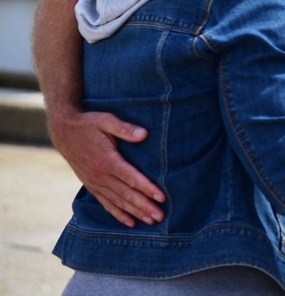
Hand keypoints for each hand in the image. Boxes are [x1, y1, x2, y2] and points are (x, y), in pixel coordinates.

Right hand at [49, 109, 165, 226]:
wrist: (64, 132)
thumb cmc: (89, 124)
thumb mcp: (106, 120)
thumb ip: (125, 128)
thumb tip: (144, 134)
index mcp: (106, 161)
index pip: (131, 178)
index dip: (147, 188)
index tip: (161, 197)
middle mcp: (100, 176)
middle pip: (126, 194)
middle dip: (144, 206)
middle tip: (160, 216)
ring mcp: (95, 183)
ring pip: (118, 202)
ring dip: (135, 212)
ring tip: (151, 221)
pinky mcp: (91, 185)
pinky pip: (106, 203)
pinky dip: (118, 214)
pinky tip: (130, 222)